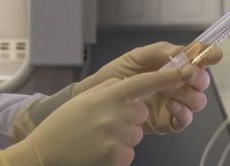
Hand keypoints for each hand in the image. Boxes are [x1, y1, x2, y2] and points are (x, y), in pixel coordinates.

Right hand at [0, 69, 186, 165]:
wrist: (45, 153)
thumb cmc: (63, 125)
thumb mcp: (85, 98)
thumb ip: (108, 88)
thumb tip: (126, 85)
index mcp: (109, 95)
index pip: (144, 83)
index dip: (167, 77)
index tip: (185, 72)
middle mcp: (116, 113)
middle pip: (140, 113)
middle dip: (127, 118)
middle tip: (101, 124)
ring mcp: (118, 136)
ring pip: (135, 134)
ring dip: (121, 137)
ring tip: (96, 138)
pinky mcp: (119, 156)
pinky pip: (129, 152)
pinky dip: (116, 154)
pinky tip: (97, 151)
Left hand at [76, 42, 222, 132]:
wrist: (99, 97)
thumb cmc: (117, 74)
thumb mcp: (138, 56)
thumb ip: (162, 51)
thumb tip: (184, 51)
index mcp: (173, 66)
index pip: (198, 60)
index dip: (209, 55)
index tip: (214, 54)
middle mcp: (178, 84)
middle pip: (202, 83)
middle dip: (199, 77)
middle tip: (188, 74)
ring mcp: (175, 104)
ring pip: (198, 101)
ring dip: (190, 94)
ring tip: (172, 90)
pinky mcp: (168, 122)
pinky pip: (185, 120)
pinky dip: (182, 112)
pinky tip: (170, 104)